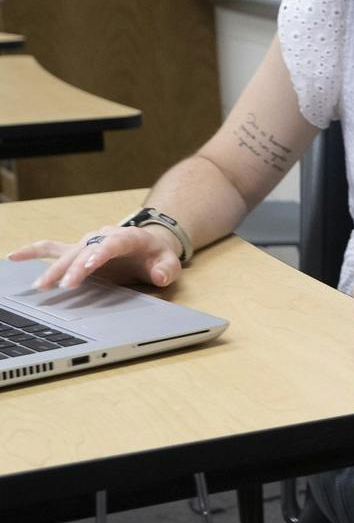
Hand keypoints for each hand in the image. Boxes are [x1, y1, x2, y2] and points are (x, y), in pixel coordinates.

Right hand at [8, 226, 181, 291]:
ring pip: (67, 253)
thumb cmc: (158, 255)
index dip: (100, 254)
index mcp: (128, 237)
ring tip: (42, 286)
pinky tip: (14, 257)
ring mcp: (88, 242)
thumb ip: (167, 270)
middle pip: (86, 251)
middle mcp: (103, 236)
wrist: (149, 244)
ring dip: (54, 269)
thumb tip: (159, 276)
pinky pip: (52, 248)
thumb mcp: (170, 263)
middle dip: (75, 268)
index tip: (89, 267)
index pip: (111, 244)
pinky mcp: (78, 250)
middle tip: (65, 286)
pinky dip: (33, 251)